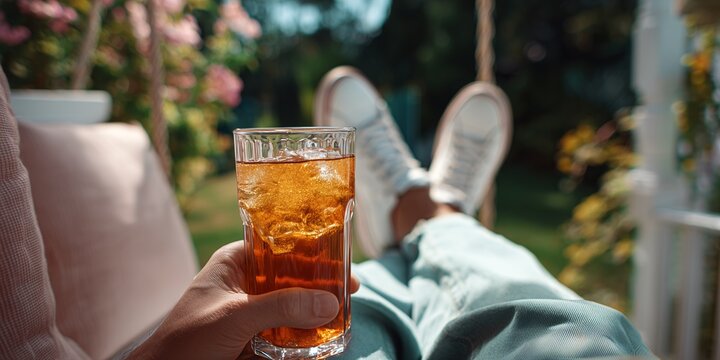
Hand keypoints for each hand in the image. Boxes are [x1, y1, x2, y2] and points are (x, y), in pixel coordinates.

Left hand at [129, 241, 359, 359]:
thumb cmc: (186, 340)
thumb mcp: (235, 316)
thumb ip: (281, 307)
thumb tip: (329, 303)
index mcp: (237, 262)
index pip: (282, 244)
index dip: (314, 250)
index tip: (342, 263)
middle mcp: (247, 282)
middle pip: (293, 275)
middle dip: (321, 284)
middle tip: (350, 291)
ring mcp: (252, 311)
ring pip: (293, 304)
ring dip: (316, 311)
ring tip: (343, 315)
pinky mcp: (255, 337)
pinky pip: (287, 331)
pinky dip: (305, 335)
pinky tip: (323, 339)